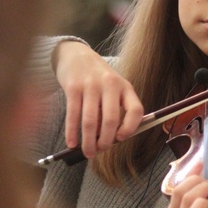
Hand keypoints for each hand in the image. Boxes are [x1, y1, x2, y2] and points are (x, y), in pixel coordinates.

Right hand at [53, 40, 143, 157]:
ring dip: (89, 141)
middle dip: (105, 141)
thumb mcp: (112, 88)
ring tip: (87, 152)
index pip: (136, 110)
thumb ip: (113, 109)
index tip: (120, 139)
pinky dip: (72, 133)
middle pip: (111, 120)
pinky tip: (71, 143)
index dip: (130, 128)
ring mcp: (91, 85)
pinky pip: (73, 115)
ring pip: (91, 121)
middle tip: (100, 151)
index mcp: (125, 87)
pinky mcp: (73, 87)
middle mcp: (110, 85)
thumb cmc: (97, 77)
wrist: (76, 55)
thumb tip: (108, 140)